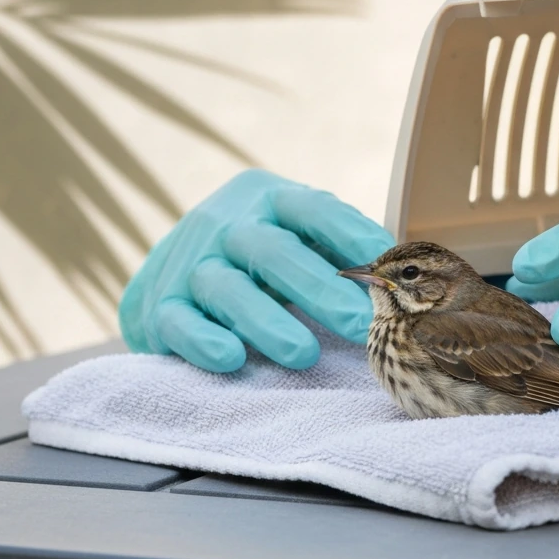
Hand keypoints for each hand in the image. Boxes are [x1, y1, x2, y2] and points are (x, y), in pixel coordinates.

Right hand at [119, 169, 393, 372]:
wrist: (174, 276)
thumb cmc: (260, 260)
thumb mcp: (298, 236)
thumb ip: (338, 246)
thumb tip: (398, 270)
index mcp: (268, 200)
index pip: (313, 210)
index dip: (349, 233)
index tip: (385, 262)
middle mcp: (227, 224)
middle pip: (273, 251)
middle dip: (320, 288)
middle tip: (361, 322)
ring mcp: (190, 264)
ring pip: (226, 288)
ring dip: (268, 322)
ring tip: (305, 356)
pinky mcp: (160, 307)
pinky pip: (180, 323)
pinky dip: (204, 341)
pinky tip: (232, 358)